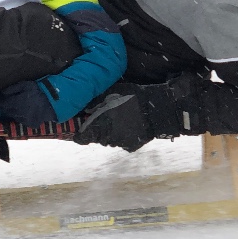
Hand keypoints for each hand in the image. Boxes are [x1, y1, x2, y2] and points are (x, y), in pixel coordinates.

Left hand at [0, 80, 56, 128]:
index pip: (1, 104)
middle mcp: (18, 113)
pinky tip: (23, 111)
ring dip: (11, 111)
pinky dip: (19, 116)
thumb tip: (1, 93)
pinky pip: (21, 120)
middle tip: (1, 101)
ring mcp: (24, 120)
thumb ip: (12, 89)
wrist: (53, 101)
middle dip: (3, 106)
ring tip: (13, 105)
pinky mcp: (30, 124)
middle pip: (6, 111)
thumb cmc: (38, 90)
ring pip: (12, 116)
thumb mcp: (25, 85)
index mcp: (16, 103)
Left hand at [73, 74, 201, 150]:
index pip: (83, 137)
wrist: (161, 109)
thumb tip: (83, 106)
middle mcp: (110, 137)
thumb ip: (97, 101)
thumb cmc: (136, 97)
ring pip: (109, 141)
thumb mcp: (113, 93)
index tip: (76, 132)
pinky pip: (123, 141)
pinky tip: (127, 125)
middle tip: (97, 121)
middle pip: (97, 138)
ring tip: (113, 122)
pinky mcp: (133, 145)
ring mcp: (122, 143)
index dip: (79, 135)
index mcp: (103, 125)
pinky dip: (122, 135)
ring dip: (108, 133)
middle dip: (95, 131)